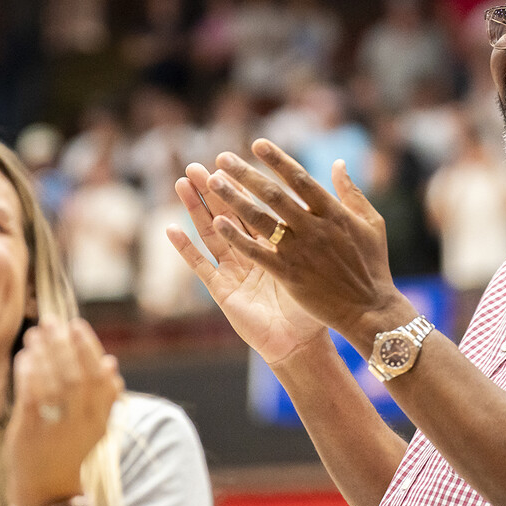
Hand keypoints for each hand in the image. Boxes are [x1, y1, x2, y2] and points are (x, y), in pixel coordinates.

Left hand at [6, 317, 121, 505]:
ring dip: (43, 354)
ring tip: (34, 334)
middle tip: (51, 321)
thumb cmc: (70, 448)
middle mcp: (82, 424)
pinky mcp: (29, 434)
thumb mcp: (94, 424)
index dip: (88, 347)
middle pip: (75, 376)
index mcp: (100, 418)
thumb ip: (103, 395)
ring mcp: (56, 430)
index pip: (99, 376)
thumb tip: (112, 362)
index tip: (76, 324)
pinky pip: (29, 397)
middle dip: (63, 345)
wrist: (48, 490)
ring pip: (52, 384)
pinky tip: (23, 357)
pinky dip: (27, 373)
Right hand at [167, 160, 326, 364]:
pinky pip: (201, 268)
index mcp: (275, 245)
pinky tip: (171, 230)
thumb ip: (322, 226)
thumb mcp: (322, 261)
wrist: (302, 345)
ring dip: (195, 209)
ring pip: (211, 234)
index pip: (256, 208)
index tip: (230, 160)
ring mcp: (234, 271)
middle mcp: (251, 255)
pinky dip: (186, 249)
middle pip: (228, 216)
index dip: (242, 186)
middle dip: (213, 190)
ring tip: (181, 183)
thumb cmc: (315, 307)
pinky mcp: (223, 291)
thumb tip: (335, 196)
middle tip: (197, 165)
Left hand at [195, 139, 404, 340]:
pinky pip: (257, 252)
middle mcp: (314, 228)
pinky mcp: (289, 274)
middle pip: (273, 195)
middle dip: (246, 174)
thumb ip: (352, 192)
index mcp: (334, 213)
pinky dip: (237, 237)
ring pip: (260, 219)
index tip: (257, 144)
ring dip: (234, 198)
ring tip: (211, 182)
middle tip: (222, 158)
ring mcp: (300, 251)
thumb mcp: (371, 223)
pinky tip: (218, 222)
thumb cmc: (373, 265)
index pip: (300, 179)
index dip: (277, 160)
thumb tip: (338, 163)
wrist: (369, 309)